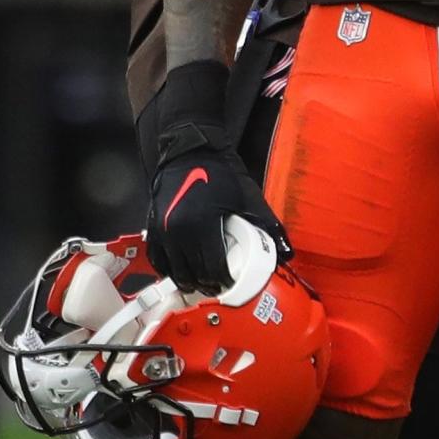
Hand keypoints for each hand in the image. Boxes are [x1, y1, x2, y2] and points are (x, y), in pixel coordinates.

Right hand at [147, 127, 290, 294]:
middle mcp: (178, 231)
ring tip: (201, 284)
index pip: (213, 268)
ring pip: (174, 271)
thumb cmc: (220, 172)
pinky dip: (169, 270)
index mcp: (203, 225)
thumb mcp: (248, 196)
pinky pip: (158, 259)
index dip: (223, 281)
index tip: (230, 285)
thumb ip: (267, 224)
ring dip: (188, 281)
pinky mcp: (152, 226)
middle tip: (218, 288)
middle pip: (192, 273)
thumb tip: (286, 250)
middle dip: (206, 284)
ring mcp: (162, 230)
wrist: (191, 150)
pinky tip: (181, 272)